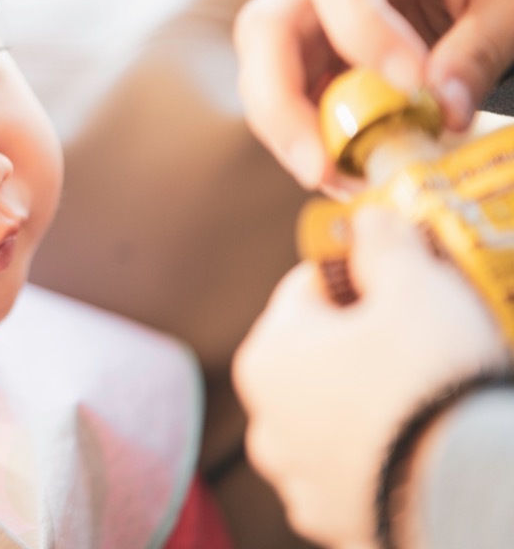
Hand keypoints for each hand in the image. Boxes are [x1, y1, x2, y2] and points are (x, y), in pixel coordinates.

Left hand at [233, 207, 506, 547]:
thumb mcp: (414, 285)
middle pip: (316, 357)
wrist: (470, 488)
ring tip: (424, 398)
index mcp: (266, 356)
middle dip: (363, 343)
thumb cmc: (431, 376)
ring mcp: (296, 478)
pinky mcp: (333, 521)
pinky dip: (379, 459)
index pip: (306, 289)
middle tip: (423, 338)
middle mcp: (265, 420)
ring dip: (367, 405)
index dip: (358, 274)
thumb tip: (366, 217)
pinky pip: (353, 474)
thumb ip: (383, 243)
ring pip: (331, 419)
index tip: (402, 276)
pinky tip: (418, 448)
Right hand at [234, 0, 513, 190]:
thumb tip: (443, 115)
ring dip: (291, 131)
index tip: (411, 84)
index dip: (360, 30)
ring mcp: (318, 11)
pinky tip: (347, 169)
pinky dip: (312, 137)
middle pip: (268, 27)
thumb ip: (479, 51)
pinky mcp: (321, 51)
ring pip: (266, 68)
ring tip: (341, 179)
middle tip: (320, 167)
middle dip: (282, 103)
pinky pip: (294, 95)